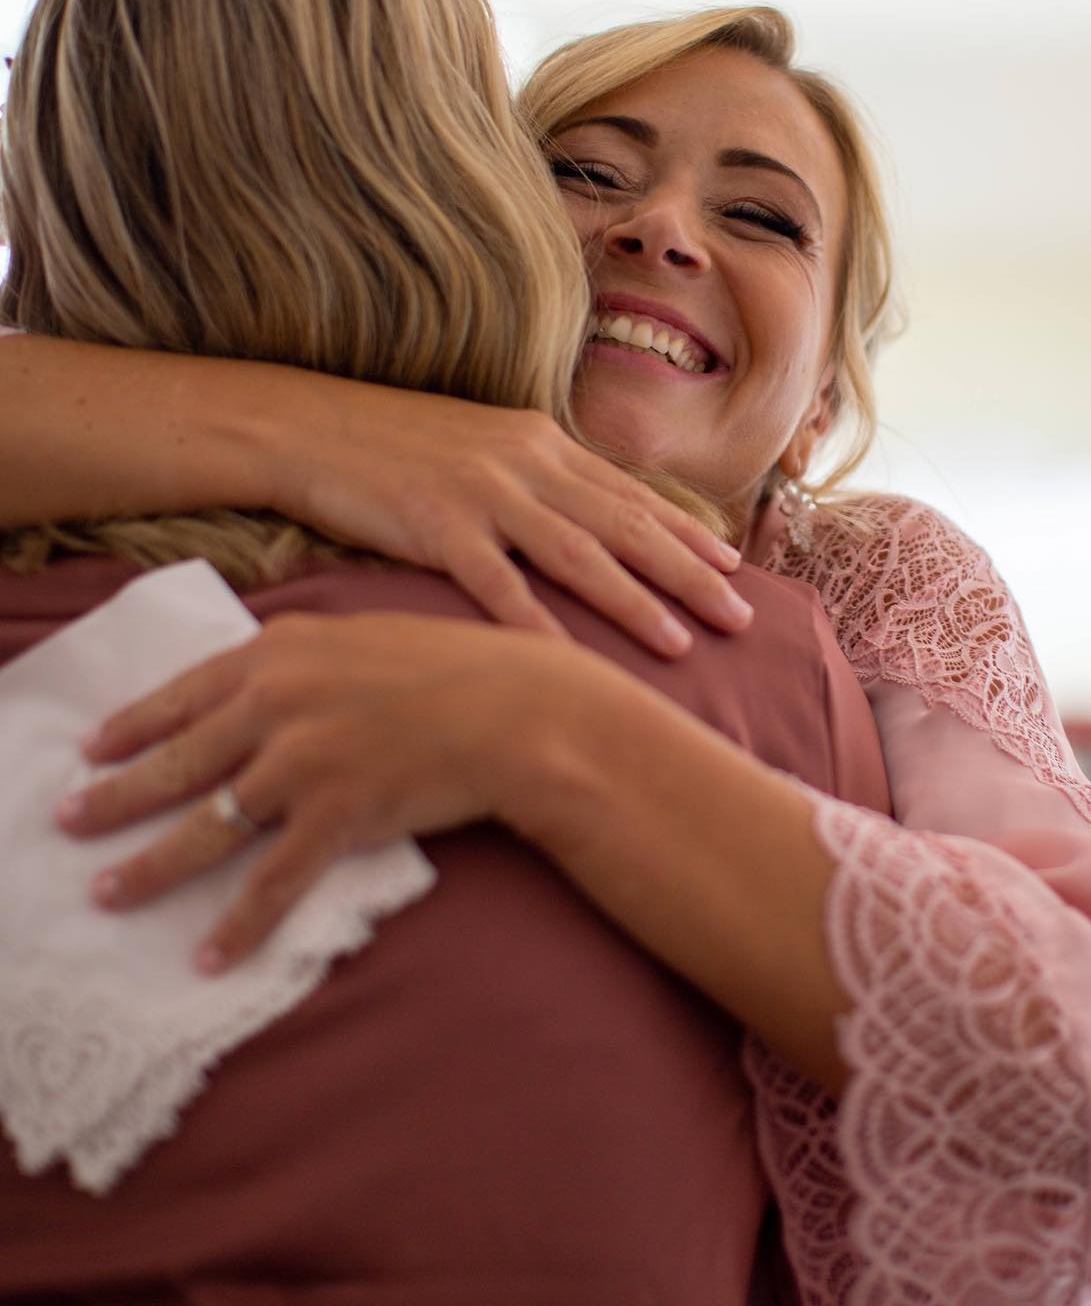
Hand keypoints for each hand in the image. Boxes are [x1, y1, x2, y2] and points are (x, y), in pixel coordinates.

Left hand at [54, 611, 621, 971]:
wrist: (520, 709)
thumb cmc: (455, 667)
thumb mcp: (365, 637)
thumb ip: (303, 658)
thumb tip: (257, 680)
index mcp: (281, 651)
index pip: (182, 693)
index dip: (131, 726)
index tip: (92, 749)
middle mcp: (278, 703)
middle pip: (176, 762)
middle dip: (113, 798)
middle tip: (68, 822)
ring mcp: (304, 761)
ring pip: (206, 826)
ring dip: (150, 867)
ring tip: (108, 893)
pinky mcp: (336, 817)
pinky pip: (272, 882)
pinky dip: (238, 924)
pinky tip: (208, 955)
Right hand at [268, 394, 750, 655]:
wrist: (309, 426)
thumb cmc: (394, 443)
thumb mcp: (481, 445)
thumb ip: (536, 477)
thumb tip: (587, 514)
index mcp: (541, 443)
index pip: (630, 493)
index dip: (686, 531)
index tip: (733, 565)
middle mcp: (526, 464)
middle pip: (624, 525)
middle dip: (688, 574)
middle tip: (740, 616)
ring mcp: (483, 494)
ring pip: (577, 554)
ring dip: (634, 601)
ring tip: (680, 643)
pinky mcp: (435, 525)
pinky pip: (495, 585)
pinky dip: (535, 625)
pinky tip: (569, 662)